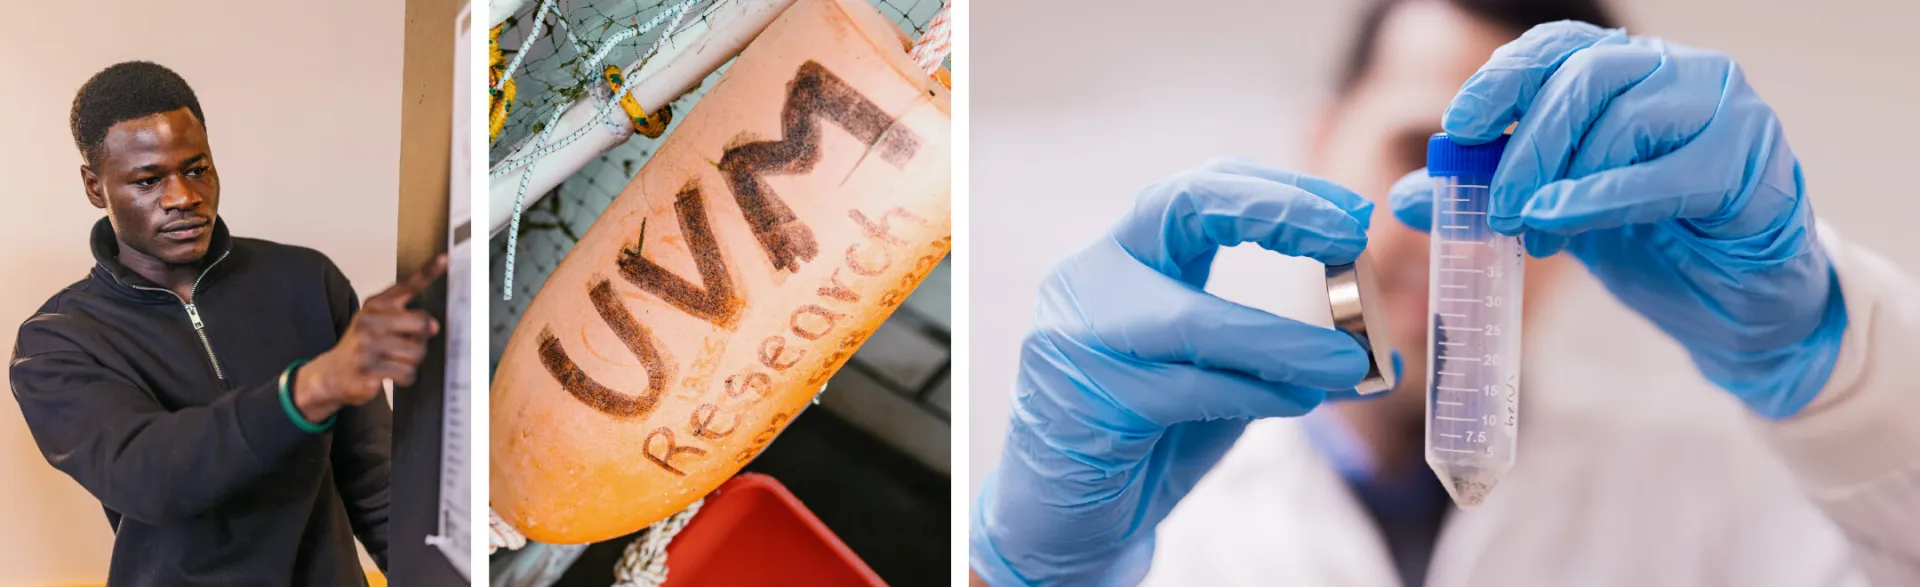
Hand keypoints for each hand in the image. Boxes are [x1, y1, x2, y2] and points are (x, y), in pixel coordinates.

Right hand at [295, 255, 447, 421]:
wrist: (331, 373)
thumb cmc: (360, 345)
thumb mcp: (375, 321)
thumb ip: (405, 317)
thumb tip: (432, 325)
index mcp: (374, 306)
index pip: (406, 286)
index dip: (429, 272)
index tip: (446, 259)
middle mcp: (369, 321)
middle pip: (422, 324)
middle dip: (420, 339)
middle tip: (406, 345)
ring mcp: (367, 345)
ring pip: (417, 352)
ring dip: (412, 361)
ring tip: (394, 360)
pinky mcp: (369, 369)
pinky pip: (407, 373)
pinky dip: (405, 377)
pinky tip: (391, 374)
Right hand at [971, 158, 1372, 584]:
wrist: (1066, 519)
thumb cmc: (1146, 438)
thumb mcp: (1219, 376)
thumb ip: (1281, 351)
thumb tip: (1380, 348)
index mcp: (1125, 258)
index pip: (1196, 191)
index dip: (1277, 191)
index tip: (1351, 214)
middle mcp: (1092, 279)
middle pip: (1177, 206)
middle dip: (1274, 211)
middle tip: (1349, 237)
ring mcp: (1076, 336)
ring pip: (1193, 319)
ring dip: (1285, 339)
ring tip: (1349, 360)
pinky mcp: (1082, 400)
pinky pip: (1184, 390)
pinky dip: (1254, 391)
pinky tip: (1299, 401)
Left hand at [1390, 21, 1845, 417]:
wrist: (1735, 307)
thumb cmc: (1651, 242)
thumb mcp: (1555, 214)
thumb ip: (1489, 196)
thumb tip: (1407, 196)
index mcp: (1632, 70)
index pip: (1560, 46)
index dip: (1504, 78)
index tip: (1458, 126)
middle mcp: (1683, 74)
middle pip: (1587, 75)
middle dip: (1525, 141)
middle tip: (1489, 203)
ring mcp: (1727, 112)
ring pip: (1626, 117)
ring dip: (1560, 174)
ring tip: (1526, 226)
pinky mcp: (1754, 166)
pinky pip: (1669, 173)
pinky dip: (1601, 196)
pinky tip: (1557, 221)